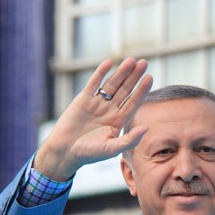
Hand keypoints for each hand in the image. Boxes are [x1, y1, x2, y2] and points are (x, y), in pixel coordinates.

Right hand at [34, 57, 152, 180]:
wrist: (65, 151)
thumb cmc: (89, 153)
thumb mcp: (112, 149)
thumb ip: (129, 139)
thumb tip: (147, 128)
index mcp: (118, 121)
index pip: (133, 102)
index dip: (142, 90)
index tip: (150, 78)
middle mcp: (110, 110)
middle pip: (125, 90)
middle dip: (134, 77)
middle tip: (144, 63)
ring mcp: (97, 103)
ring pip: (111, 84)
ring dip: (121, 72)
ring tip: (131, 60)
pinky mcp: (83, 99)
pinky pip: (94, 83)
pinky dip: (101, 73)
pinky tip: (109, 62)